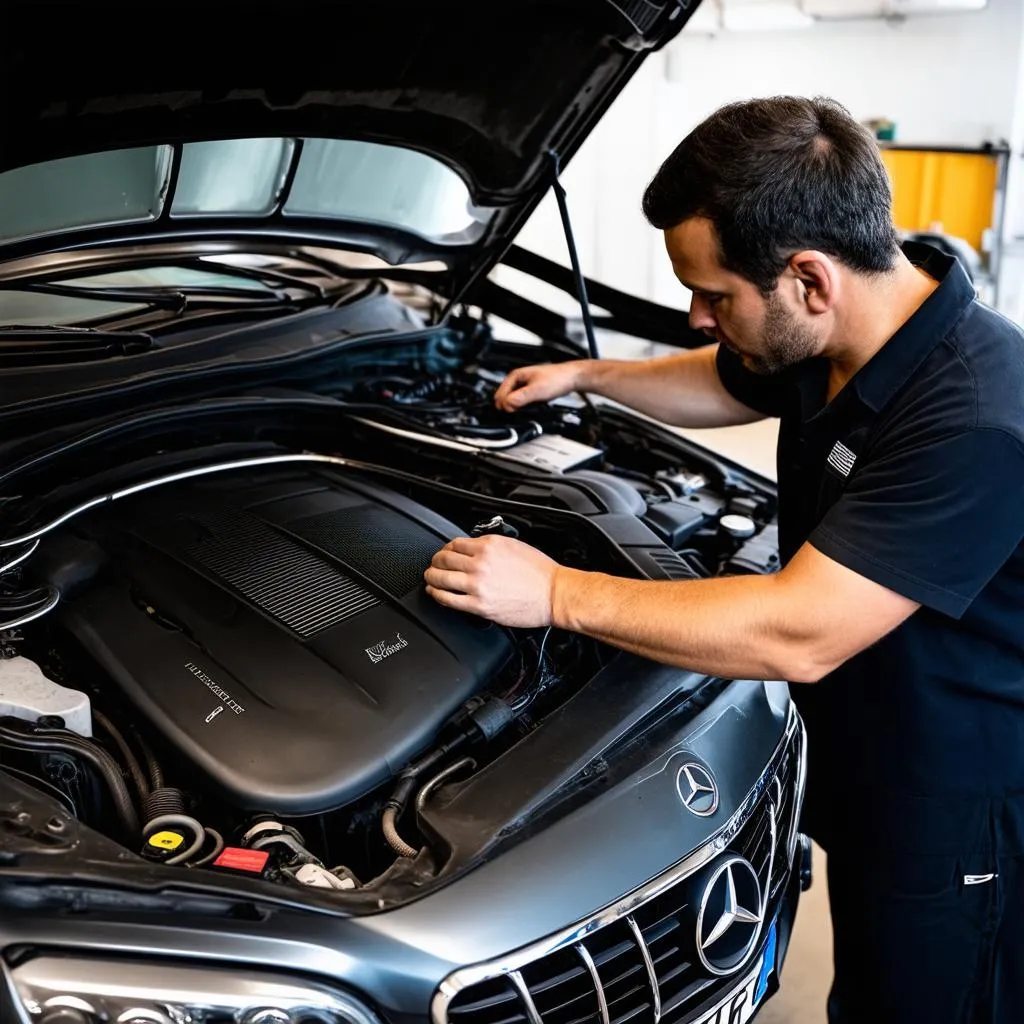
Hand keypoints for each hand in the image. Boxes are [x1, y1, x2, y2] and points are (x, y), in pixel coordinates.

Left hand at [424, 535, 558, 626]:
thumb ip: (490, 545)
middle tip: (434, 565)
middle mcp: (480, 564)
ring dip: (431, 577)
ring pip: (441, 578)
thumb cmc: (540, 573)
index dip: (445, 548)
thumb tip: (472, 548)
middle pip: (443, 559)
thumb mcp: (514, 545)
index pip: (454, 544)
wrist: (553, 594)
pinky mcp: (479, 606)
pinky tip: (435, 593)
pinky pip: (448, 599)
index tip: (444, 553)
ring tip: (430, 578)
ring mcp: (477, 586)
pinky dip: (437, 595)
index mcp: (489, 546)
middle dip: (435, 562)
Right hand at [493, 361, 588, 411]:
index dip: (505, 404)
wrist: (571, 378)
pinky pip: (520, 401)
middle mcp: (518, 379)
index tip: (512, 411)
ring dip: (515, 407)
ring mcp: (524, 385)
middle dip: (508, 406)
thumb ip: (521, 398)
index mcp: (516, 375)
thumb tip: (507, 404)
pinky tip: (528, 409)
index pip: (500, 394)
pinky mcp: (530, 391)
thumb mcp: (537, 390)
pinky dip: (522, 406)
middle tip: (516, 412)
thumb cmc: (557, 379)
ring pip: (512, 400)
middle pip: (504, 397)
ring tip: (523, 410)